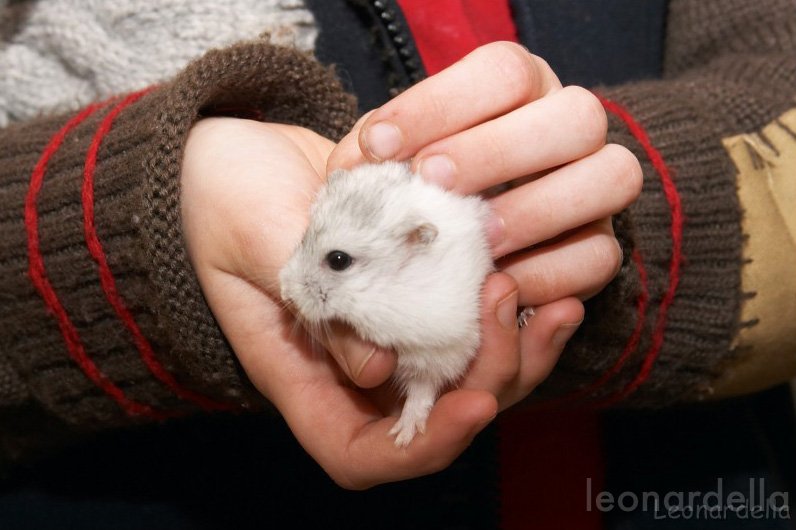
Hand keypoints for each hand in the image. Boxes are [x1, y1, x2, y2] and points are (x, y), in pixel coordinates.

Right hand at [180, 117, 579, 487]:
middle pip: (434, 417)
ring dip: (518, 350)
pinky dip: (516, 312)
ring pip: (467, 375)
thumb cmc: (221, 196)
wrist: (237, 154)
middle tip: (505, 302)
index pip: (360, 453)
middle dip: (489, 379)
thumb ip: (311, 300)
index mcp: (300, 372)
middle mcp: (350, 364)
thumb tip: (377, 369)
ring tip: (555, 303)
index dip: (421, 449)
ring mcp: (387, 329)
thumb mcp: (253, 238)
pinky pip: (473, 321)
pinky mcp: (412, 290)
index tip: (472, 404)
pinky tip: (551, 282)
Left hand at [328, 41, 642, 307]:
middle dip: (498, 152)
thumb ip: (374, 159)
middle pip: (577, 116)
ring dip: (535, 212)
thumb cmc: (415, 188)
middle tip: (433, 184)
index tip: (380, 146)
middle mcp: (569, 127)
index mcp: (521, 88)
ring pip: (612, 176)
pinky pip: (599, 256)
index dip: (440, 105)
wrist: (446, 243)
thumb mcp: (388, 162)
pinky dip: (547, 274)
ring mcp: (596, 185)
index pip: (503, 72)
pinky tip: (494, 284)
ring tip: (474, 241)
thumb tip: (362, 169)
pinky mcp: (600, 245)